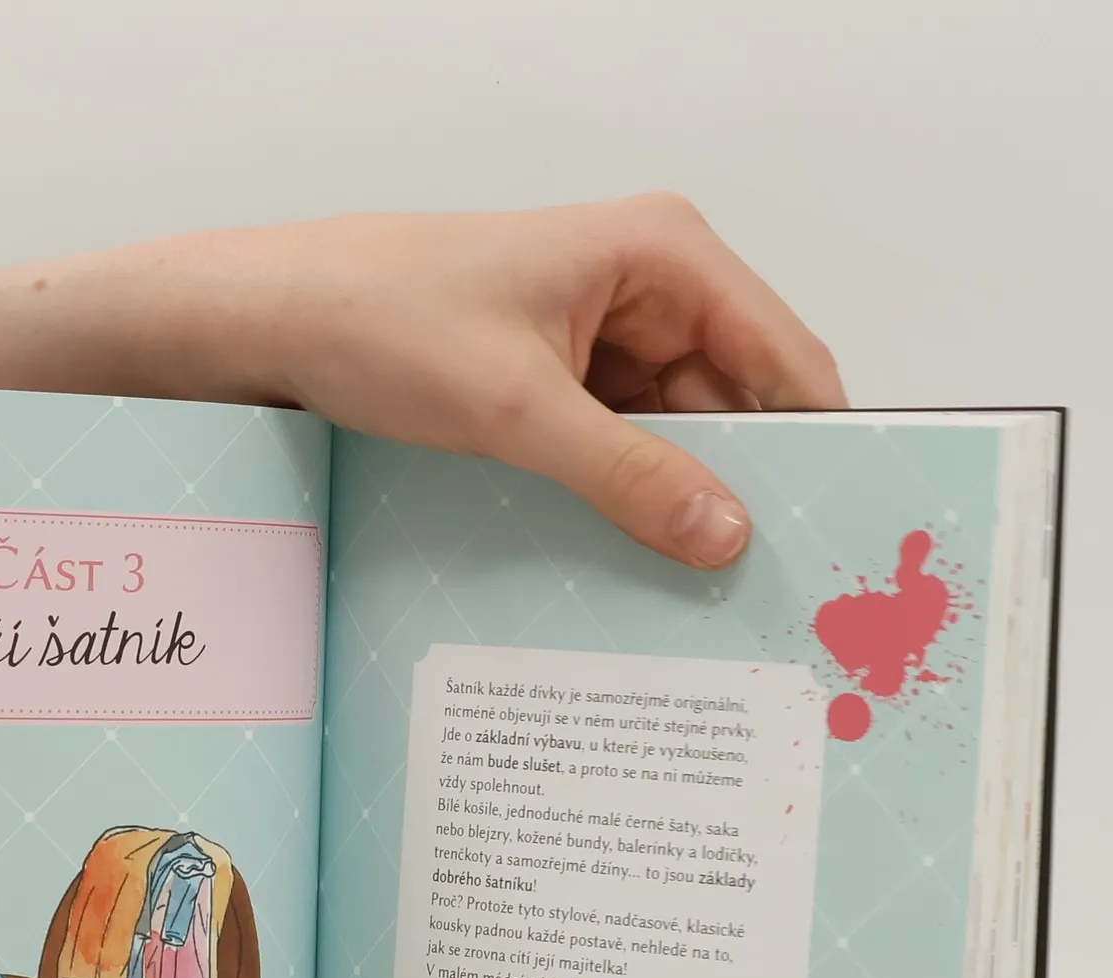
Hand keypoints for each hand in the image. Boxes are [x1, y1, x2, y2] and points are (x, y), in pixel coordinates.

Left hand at [183, 196, 845, 567]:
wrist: (279, 322)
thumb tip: (725, 534)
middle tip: (765, 587)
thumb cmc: (384, 321)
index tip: (833, 532)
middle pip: (736, 403)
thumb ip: (629, 475)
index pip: (783, 357)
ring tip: (701, 588)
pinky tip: (635, 555)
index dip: (814, 444)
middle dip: (743, 486)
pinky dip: (629, 494)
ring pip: (679, 433)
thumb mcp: (518, 411)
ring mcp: (605, 334)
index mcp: (664, 255)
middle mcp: (650, 285)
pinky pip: (623, 444)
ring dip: (680, 500)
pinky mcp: (563, 377)